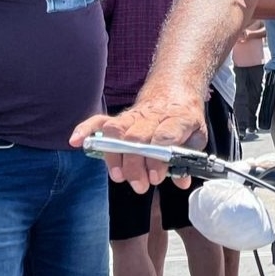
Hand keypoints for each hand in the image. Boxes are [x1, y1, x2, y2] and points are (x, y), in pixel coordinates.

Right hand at [70, 95, 208, 192]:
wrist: (175, 90)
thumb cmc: (184, 117)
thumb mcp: (197, 136)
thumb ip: (190, 159)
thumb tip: (182, 180)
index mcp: (177, 118)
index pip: (164, 137)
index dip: (158, 158)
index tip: (156, 176)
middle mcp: (153, 116)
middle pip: (137, 138)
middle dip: (135, 164)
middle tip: (140, 185)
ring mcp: (134, 116)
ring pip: (117, 130)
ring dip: (114, 155)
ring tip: (119, 176)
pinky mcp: (121, 117)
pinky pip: (100, 121)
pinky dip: (86, 129)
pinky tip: (77, 141)